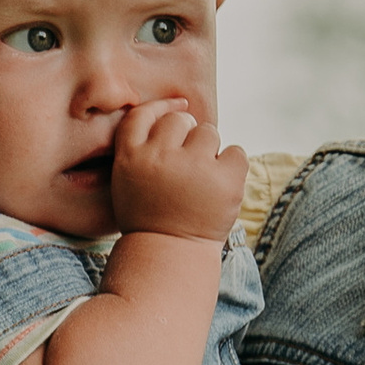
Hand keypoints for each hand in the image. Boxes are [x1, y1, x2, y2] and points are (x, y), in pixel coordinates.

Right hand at [108, 93, 248, 243]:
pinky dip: (233, 167)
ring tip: (202, 183)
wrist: (171, 257)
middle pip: (180, 120)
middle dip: (188, 136)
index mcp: (131, 157)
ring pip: (209, 133)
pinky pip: (236, 152)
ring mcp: (193, 166)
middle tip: (189, 165)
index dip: (161, 107)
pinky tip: (221, 188)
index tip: (178, 108)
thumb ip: (142, 150)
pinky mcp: (224, 179)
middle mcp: (159, 156)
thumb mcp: (128, 183)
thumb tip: (175, 111)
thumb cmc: (150, 219)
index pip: (143, 114)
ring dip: (209, 152)